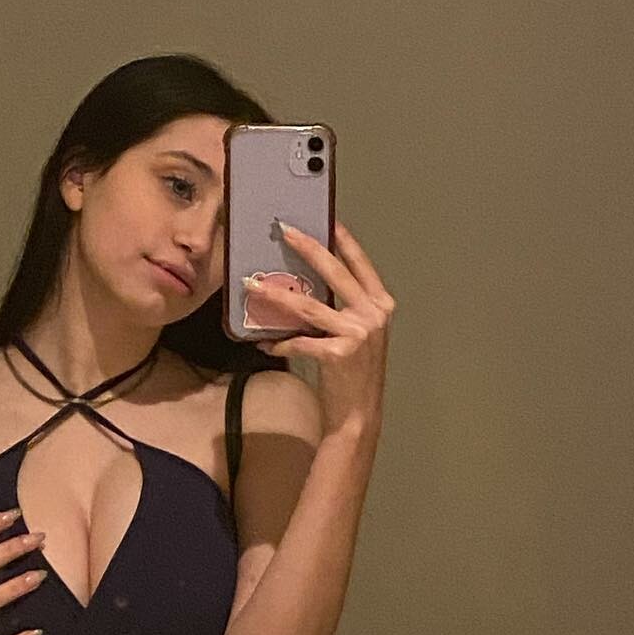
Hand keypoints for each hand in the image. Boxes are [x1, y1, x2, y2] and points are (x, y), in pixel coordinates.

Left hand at [251, 218, 395, 439]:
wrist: (359, 415)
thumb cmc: (354, 374)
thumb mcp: (358, 334)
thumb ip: (343, 308)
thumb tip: (306, 283)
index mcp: (381, 305)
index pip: (360, 263)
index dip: (343, 238)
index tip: (326, 218)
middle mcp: (373, 315)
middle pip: (334, 272)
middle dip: (307, 247)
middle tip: (284, 231)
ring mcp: (357, 333)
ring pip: (308, 306)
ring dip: (276, 295)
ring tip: (252, 285)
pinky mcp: (339, 353)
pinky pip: (300, 340)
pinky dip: (280, 341)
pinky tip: (264, 342)